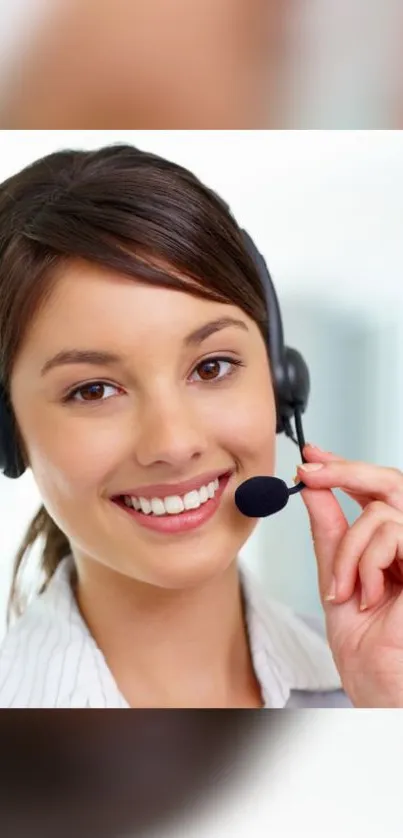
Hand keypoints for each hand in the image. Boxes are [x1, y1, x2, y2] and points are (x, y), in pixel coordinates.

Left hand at [297, 444, 402, 706]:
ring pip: (382, 511)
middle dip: (345, 471)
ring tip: (343, 589)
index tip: (311, 456)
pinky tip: (366, 594)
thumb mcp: (336, 580)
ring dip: (349, 548)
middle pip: (390, 483)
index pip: (374, 493)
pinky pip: (392, 531)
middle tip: (310, 471)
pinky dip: (366, 561)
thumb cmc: (368, 654)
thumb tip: (312, 488)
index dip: (344, 468)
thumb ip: (330, 533)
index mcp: (393, 550)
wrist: (382, 693)